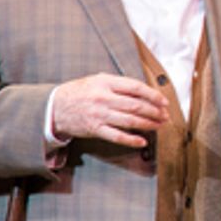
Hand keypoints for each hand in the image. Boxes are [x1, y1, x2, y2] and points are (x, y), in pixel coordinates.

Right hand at [51, 73, 168, 146]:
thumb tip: (145, 92)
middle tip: (165, 115)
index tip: (164, 101)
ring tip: (159, 125)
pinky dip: (132, 140)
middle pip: (136, 106)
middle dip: (155, 112)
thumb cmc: (80, 92)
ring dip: (148, 124)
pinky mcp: (95, 129)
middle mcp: (103, 98)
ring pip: (130, 121)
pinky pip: (117, 136)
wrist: (55, 107)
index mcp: (105, 83)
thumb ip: (119, 84)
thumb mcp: (98, 80)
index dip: (153, 95)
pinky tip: (142, 141)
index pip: (136, 88)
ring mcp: (99, 115)